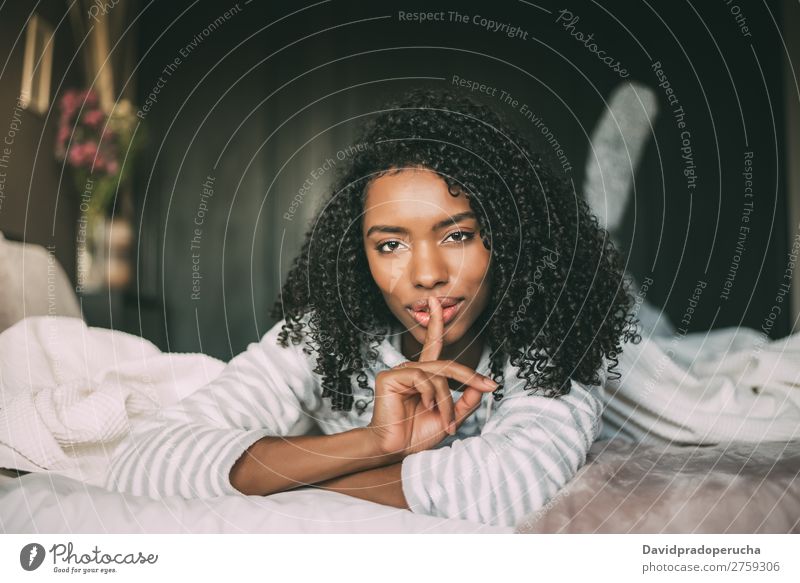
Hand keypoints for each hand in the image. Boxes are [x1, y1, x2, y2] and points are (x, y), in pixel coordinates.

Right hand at [367, 297, 497, 457]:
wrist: (395, 451)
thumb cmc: (416, 435)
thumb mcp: (450, 418)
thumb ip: (466, 402)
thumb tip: (483, 386)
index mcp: (422, 376)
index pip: (432, 345)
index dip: (435, 323)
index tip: (438, 303)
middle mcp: (410, 370)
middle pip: (446, 363)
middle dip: (470, 376)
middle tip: (488, 386)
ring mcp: (399, 372)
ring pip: (437, 375)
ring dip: (448, 400)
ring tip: (448, 422)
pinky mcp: (390, 378)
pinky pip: (423, 379)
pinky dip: (433, 397)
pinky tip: (427, 409)